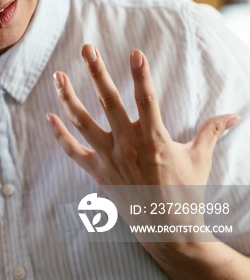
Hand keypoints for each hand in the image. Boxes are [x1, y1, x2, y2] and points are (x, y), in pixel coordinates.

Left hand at [47, 45, 239, 187]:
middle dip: (97, 73)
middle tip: (86, 49)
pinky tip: (48, 116)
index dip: (141, 76)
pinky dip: (59, 135)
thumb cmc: (186, 192)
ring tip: (57, 76)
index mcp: (155, 139)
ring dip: (68, 98)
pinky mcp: (97, 172)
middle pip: (108, 102)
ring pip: (83, 122)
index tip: (135, 52)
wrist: (168, 230)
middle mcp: (128, 145)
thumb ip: (212, 131)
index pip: (147, 99)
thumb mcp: (201, 159)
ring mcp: (109, 158)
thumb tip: (234, 115)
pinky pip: (72, 151)